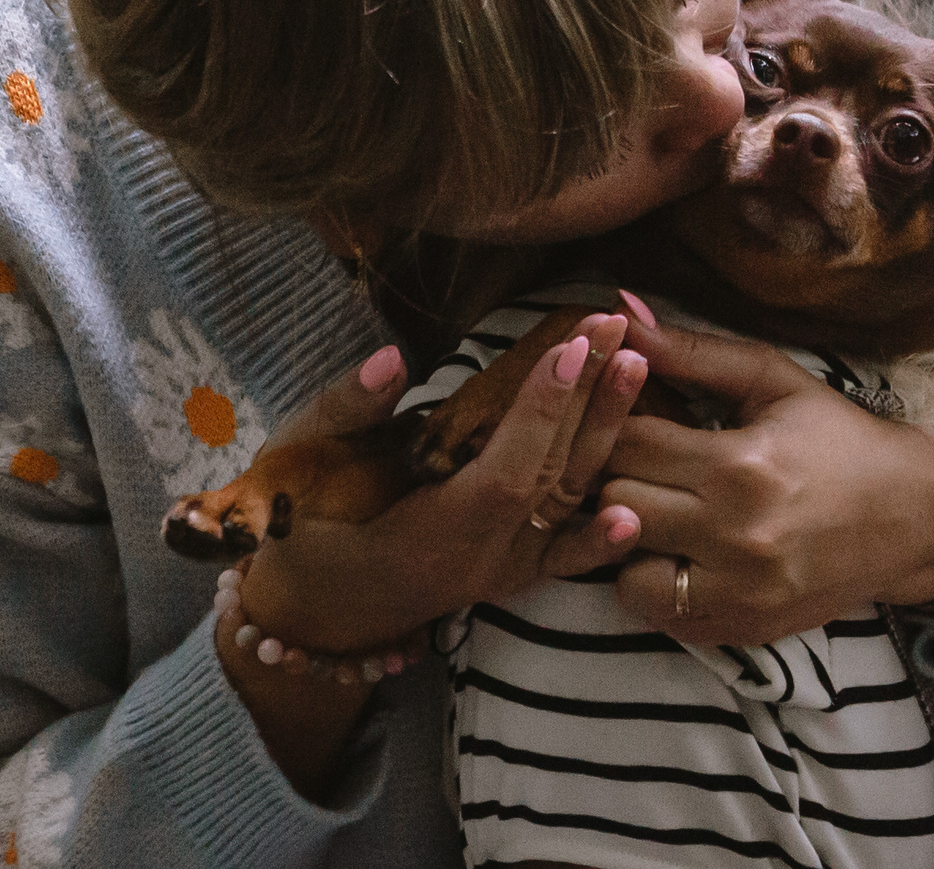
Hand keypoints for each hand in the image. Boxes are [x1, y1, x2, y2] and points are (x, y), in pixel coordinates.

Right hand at [227, 315, 649, 654]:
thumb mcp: (296, 463)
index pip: (504, 473)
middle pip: (549, 476)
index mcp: (428, 534)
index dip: (542, 412)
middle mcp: (477, 561)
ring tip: (638, 365)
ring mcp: (499, 573)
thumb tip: (392, 360)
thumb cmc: (296, 525)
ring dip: (605, 434)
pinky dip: (600, 536)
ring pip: (566, 502)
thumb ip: (345, 412)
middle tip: (616, 325)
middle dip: (587, 396)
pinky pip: (564, 556)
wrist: (308, 609)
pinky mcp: (509, 576)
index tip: (572, 345)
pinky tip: (633, 513)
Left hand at [602, 305, 933, 647]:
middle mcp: (735, 536)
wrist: (915, 514)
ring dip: (629, 540)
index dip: (618, 424)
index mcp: (741, 465)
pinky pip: (658, 615)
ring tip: (659, 510)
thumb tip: (619, 310)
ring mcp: (739, 593)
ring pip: (624, 570)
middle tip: (644, 462)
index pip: (627, 443)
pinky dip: (657, 584)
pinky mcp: (743, 630)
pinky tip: (682, 552)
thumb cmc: (839, 436)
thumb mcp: (773, 381)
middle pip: (618, 504)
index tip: (634, 418)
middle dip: (621, 477)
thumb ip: (691, 351)